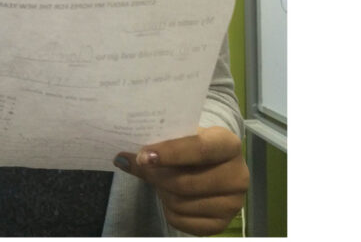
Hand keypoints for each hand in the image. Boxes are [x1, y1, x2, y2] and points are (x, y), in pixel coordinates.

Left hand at [114, 126, 249, 235]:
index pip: (200, 149)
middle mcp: (238, 175)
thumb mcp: (181, 137)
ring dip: (162, 192)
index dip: (170, 153)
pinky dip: (167, 209)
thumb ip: (157, 145)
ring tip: (162, 180)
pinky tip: (170, 196)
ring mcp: (233, 203)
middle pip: (185, 182)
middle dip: (157, 176)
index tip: (143, 156)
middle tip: (142, 167)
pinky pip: (181, 221)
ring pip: (180, 202)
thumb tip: (122, 159)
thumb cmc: (193, 146)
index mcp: (229, 144)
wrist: (213, 165)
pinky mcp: (222, 224)